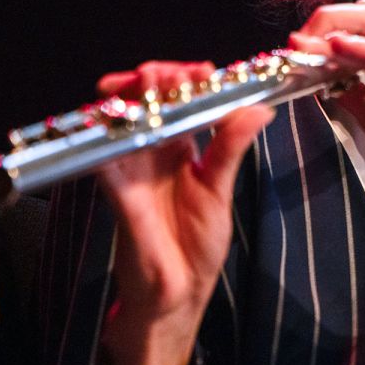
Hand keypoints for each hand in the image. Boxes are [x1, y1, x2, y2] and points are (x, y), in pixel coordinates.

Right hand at [94, 61, 272, 364]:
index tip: (202, 70)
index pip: (181, 101)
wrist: (176, 293)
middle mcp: (152, 153)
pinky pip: (105, 162)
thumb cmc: (198, 244)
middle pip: (147, 103)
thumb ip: (232, 147)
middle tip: (167, 71)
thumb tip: (259, 110)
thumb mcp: (220, 189)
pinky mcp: (117, 194)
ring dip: (131, 99)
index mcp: (181, 148)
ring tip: (146, 82)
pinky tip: (117, 122)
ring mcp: (131, 170)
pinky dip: (108, 140)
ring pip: (123, 122)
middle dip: (154, 79)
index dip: (187, 80)